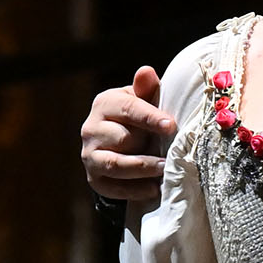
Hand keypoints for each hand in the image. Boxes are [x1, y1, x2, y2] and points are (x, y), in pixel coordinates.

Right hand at [80, 65, 175, 199]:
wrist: (121, 147)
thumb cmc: (139, 118)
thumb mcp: (144, 101)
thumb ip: (146, 89)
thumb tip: (146, 72)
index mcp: (105, 103)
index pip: (127, 108)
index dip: (150, 118)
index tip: (171, 126)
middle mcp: (91, 128)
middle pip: (122, 138)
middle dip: (146, 145)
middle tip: (172, 152)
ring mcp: (90, 155)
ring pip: (116, 164)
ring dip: (143, 168)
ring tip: (165, 169)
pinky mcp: (94, 179)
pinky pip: (114, 188)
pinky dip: (136, 190)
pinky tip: (154, 188)